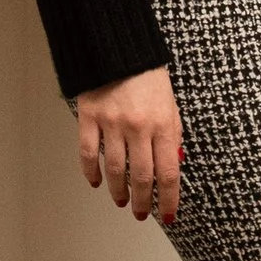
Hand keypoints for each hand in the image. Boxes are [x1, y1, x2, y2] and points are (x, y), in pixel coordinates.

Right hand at [75, 65, 184, 225]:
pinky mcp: (89, 116)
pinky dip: (91, 172)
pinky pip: (88, 153)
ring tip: (121, 200)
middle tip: (141, 213)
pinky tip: (95, 182)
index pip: (168, 172)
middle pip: (141, 176)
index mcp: (163, 124)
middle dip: (143, 201)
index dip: (169, 198)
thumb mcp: (171, 106)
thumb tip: (172, 167)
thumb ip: (172, 137)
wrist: (119, 47)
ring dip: (118, 191)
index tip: (168, 213)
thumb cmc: (148, 77)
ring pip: (114, 170)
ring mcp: (112, 123)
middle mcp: (138, 126)